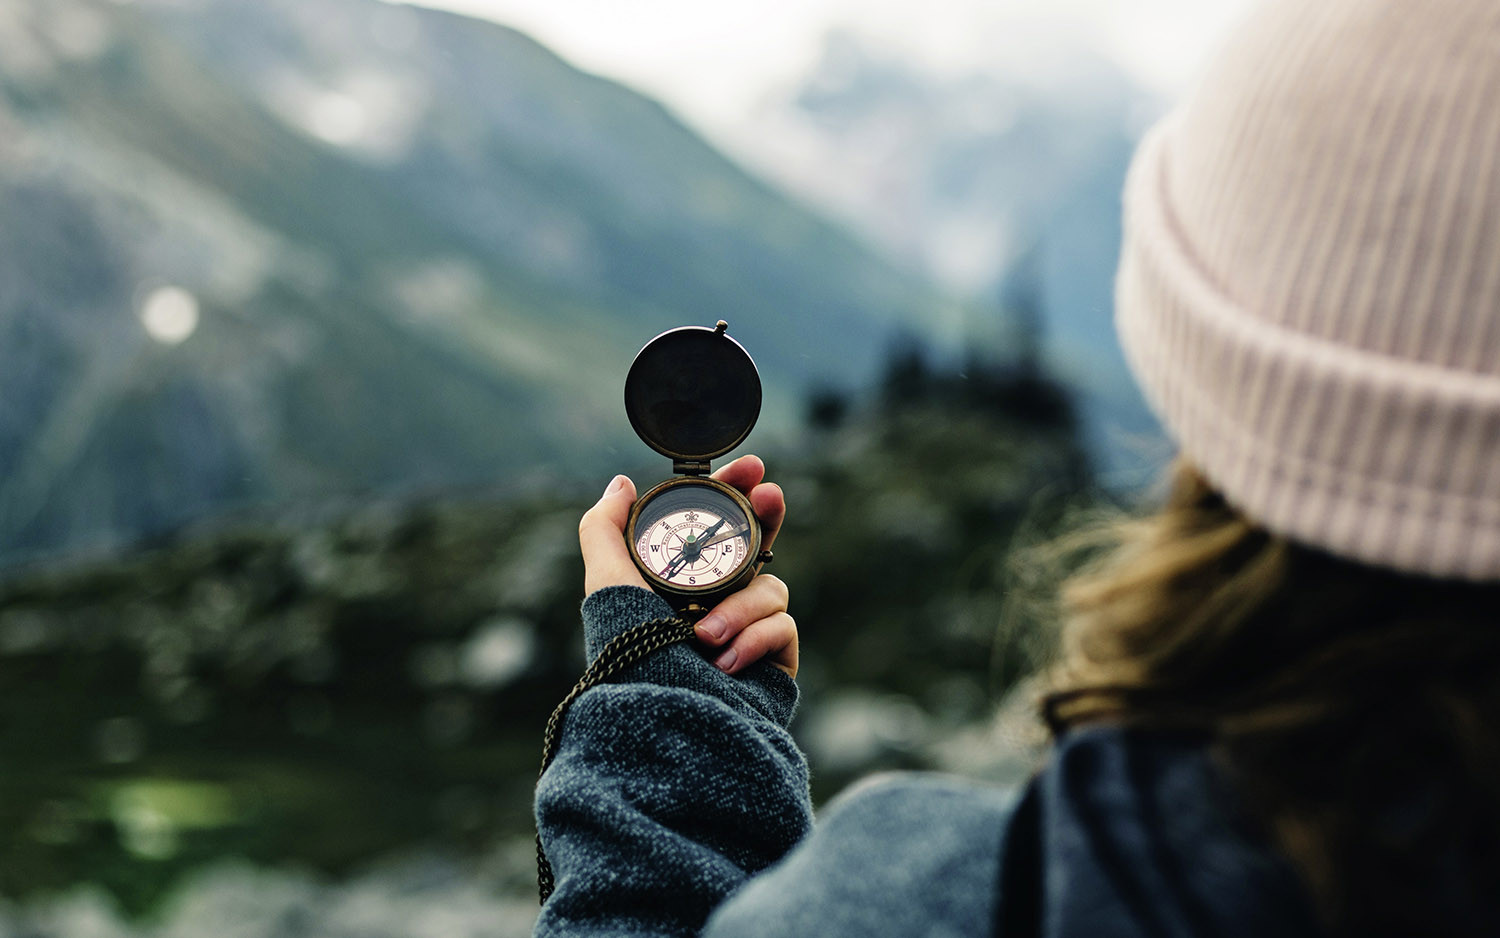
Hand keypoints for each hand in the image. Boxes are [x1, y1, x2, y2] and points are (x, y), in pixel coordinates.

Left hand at [578, 454, 795, 676]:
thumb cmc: (631, 655)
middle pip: (757, 546)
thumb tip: (621, 483)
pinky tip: (725, 663)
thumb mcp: (606, 584)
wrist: (664, 720)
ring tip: (705, 637)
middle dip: (767, 516)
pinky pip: (782, 626)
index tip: (750, 466)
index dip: (736, 493)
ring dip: (739, 606)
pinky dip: (753, 639)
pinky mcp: (773, 662)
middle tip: (771, 494)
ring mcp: (747, 633)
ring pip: (769, 587)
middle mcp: (716, 604)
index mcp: (680, 584)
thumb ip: (605, 529)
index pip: (716, 528)